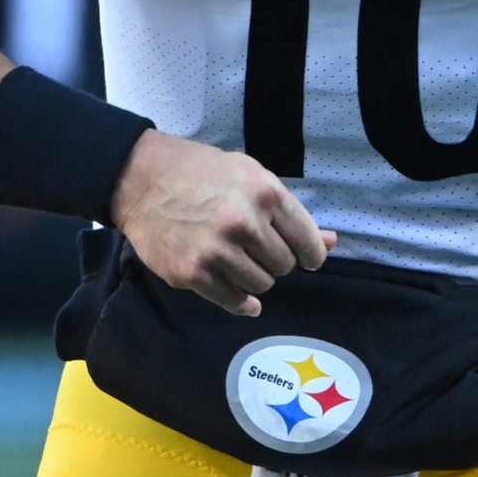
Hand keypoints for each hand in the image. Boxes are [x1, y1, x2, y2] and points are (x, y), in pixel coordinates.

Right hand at [110, 130, 334, 315]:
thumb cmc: (205, 174)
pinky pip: (232, 301)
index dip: (311, 254)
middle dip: (276, 261)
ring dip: (256, 278)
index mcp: (266, 194)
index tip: (306, 257)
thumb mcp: (254, 178)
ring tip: (240, 259)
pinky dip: (241, 302)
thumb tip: (331, 242)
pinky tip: (239, 294)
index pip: (307, 242)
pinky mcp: (192, 274)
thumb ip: (292, 214)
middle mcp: (244, 223)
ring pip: (261, 285)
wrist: (145, 179)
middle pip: (284, 266)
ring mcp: (216, 251)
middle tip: (258, 249)